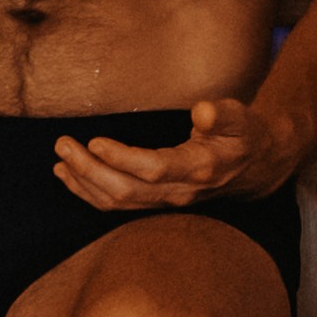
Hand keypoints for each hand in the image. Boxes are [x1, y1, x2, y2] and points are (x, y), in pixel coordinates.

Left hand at [51, 97, 271, 214]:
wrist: (255, 168)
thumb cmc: (244, 136)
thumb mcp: (242, 118)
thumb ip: (223, 114)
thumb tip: (203, 110)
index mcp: (199, 169)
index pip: (154, 169)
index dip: (122, 159)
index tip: (95, 141)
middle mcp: (180, 192)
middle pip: (127, 192)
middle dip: (90, 171)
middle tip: (63, 145)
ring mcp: (166, 202)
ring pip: (117, 203)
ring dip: (84, 183)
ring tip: (60, 160)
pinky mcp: (155, 203)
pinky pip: (117, 205)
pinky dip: (89, 192)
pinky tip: (69, 176)